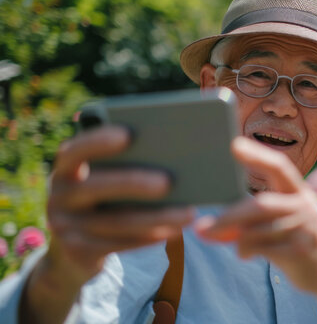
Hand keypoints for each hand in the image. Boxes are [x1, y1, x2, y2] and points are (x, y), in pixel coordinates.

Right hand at [21, 126, 194, 323]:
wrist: (73, 251)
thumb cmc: (103, 201)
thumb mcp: (103, 182)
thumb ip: (123, 165)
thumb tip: (170, 153)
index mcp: (66, 169)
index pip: (74, 151)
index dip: (98, 142)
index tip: (128, 134)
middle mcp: (59, 196)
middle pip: (96, 186)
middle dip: (134, 183)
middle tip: (169, 182)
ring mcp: (65, 226)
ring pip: (116, 221)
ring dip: (155, 217)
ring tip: (188, 213)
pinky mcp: (78, 252)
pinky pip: (118, 244)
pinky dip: (148, 238)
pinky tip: (173, 231)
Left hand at [194, 136, 316, 292]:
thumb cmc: (287, 240)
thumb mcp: (272, 221)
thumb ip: (245, 217)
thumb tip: (203, 228)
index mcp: (297, 190)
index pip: (278, 166)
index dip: (258, 155)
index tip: (234, 145)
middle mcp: (304, 205)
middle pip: (260, 205)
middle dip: (229, 217)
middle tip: (202, 228)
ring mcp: (305, 228)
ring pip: (255, 231)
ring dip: (237, 240)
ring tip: (237, 247)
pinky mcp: (301, 250)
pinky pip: (260, 248)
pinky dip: (245, 252)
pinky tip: (246, 255)